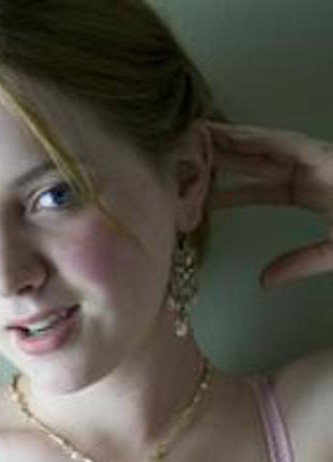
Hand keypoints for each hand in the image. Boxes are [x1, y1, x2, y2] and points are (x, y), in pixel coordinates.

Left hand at [205, 122, 332, 287]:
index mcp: (311, 193)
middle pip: (256, 163)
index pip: (260, 190)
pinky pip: (284, 144)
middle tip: (187, 154)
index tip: (201, 190)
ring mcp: (318, 159)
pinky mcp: (324, 155)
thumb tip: (264, 281)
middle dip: (223, 157)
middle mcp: (310, 171)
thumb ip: (299, 264)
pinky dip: (257, 139)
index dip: (230, 189)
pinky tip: (232, 136)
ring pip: (264, 148)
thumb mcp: (332, 254)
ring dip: (232, 140)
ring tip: (198, 136)